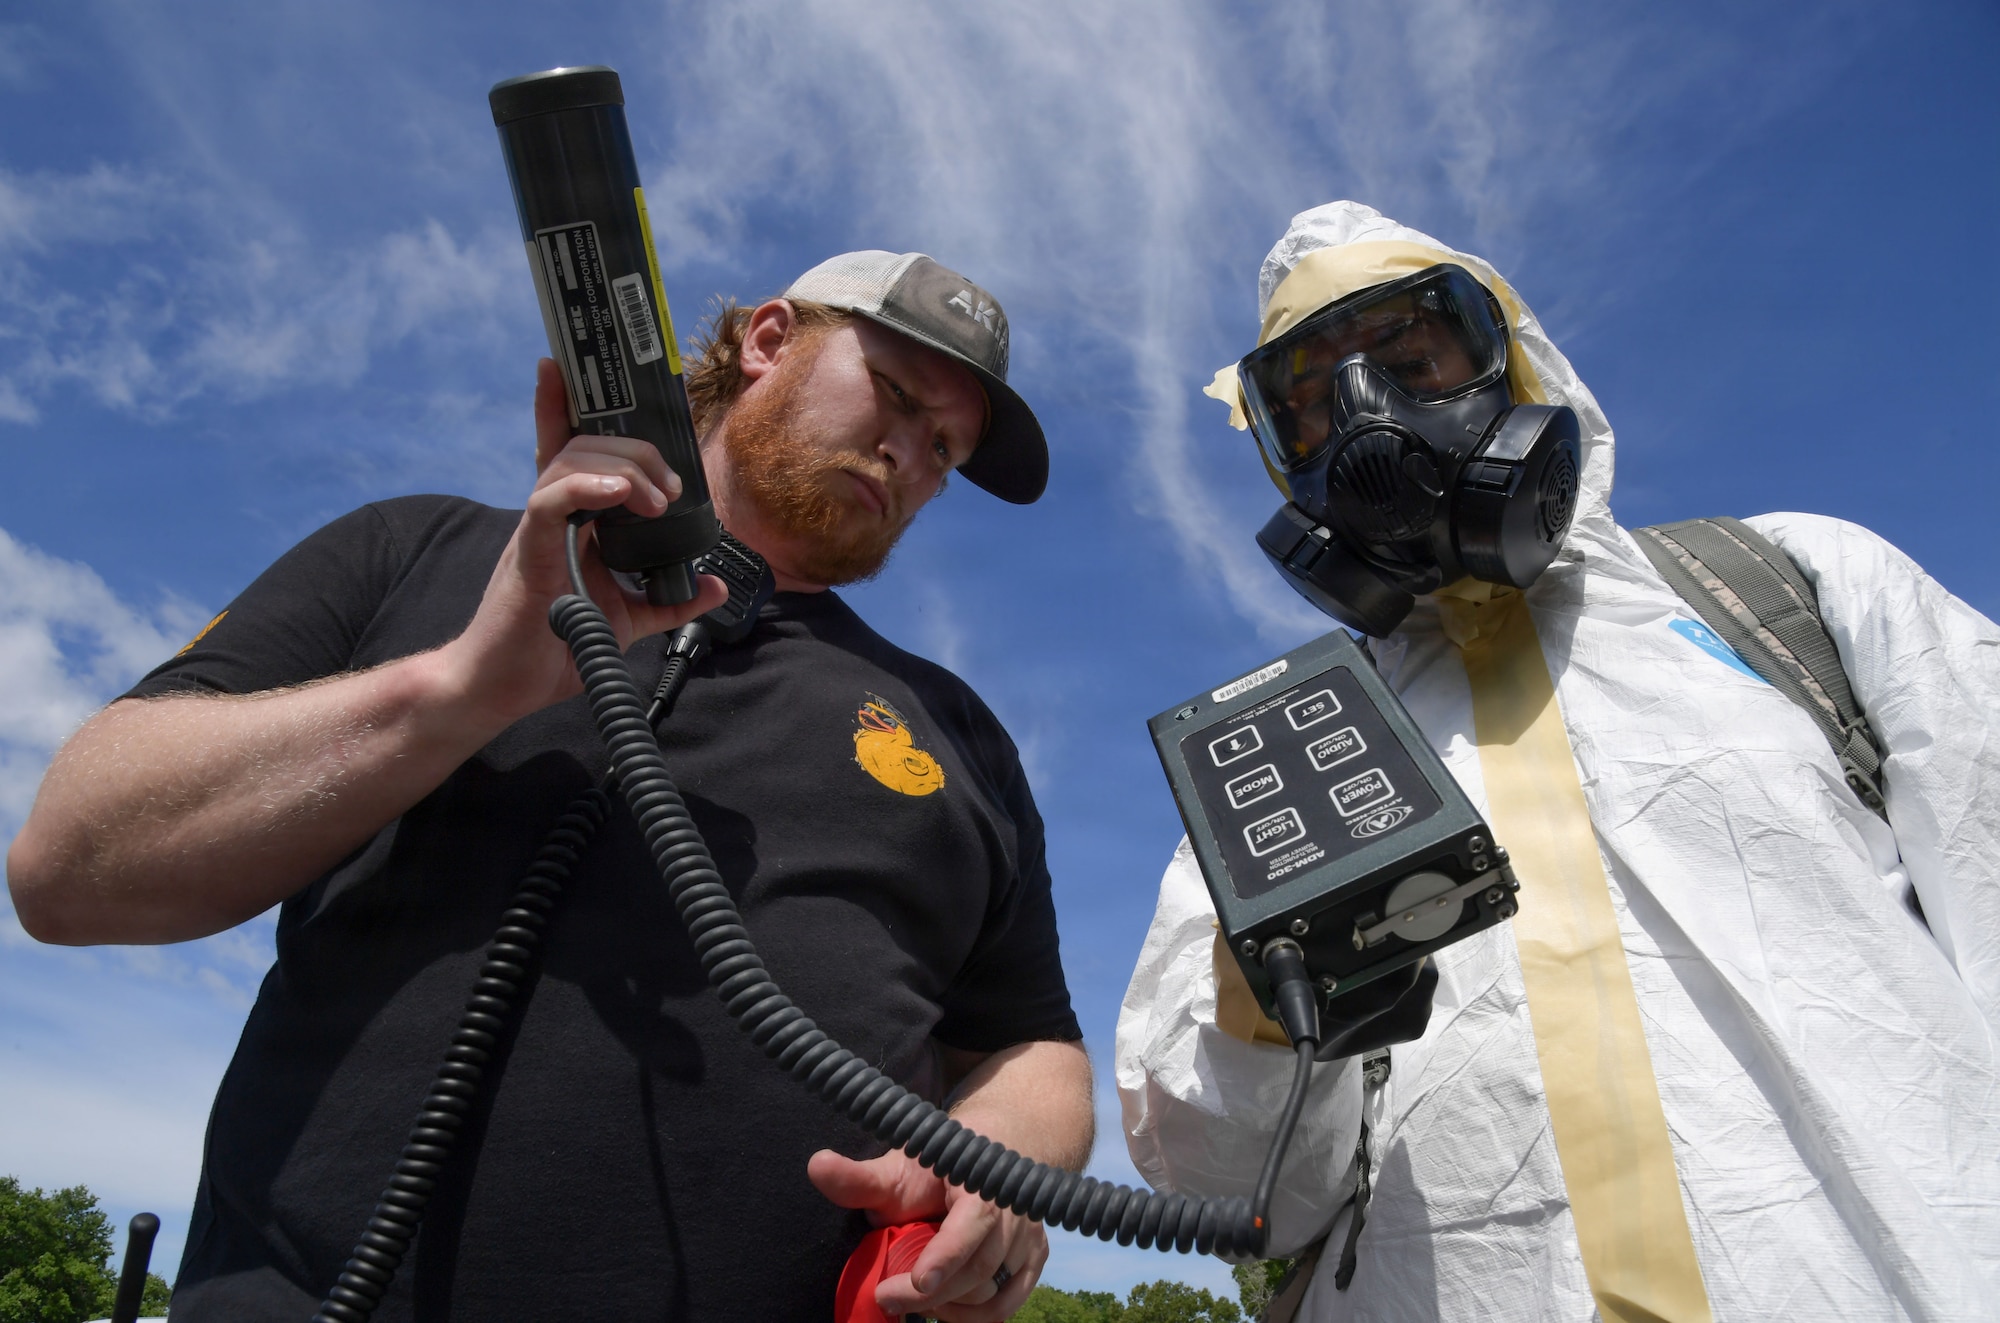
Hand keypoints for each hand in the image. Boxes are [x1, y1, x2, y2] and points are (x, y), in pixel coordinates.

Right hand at [439, 359, 727, 731]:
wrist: (502, 688)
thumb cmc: (552, 649)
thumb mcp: (628, 620)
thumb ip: (670, 599)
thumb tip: (715, 584)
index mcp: (569, 520)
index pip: (569, 448)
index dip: (564, 403)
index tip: (567, 365)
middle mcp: (550, 515)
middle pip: (584, 445)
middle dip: (635, 449)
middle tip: (671, 488)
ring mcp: (536, 529)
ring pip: (570, 461)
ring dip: (623, 467)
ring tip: (657, 498)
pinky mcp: (528, 552)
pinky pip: (550, 500)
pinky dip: (587, 486)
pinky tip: (621, 494)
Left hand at [809, 1148, 1045, 1321]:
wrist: (995, 1146)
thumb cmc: (940, 1160)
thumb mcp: (898, 1166)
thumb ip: (859, 1178)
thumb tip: (815, 1165)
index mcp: (982, 1182)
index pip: (973, 1225)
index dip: (947, 1256)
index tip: (916, 1283)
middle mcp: (1015, 1211)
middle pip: (979, 1269)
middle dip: (931, 1294)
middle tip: (887, 1297)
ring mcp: (1029, 1237)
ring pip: (993, 1292)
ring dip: (951, 1306)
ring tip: (915, 1298)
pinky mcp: (1034, 1258)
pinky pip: (1008, 1303)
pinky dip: (976, 1316)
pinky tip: (946, 1306)